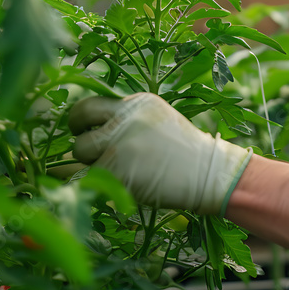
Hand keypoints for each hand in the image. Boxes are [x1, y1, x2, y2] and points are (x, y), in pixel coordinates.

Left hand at [68, 93, 252, 214]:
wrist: (209, 174)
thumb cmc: (185, 153)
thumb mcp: (157, 121)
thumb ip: (127, 120)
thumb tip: (89, 129)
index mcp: (136, 103)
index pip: (90, 105)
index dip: (80, 119)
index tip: (82, 129)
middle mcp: (125, 118)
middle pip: (80, 126)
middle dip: (81, 142)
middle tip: (88, 153)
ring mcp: (119, 143)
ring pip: (81, 153)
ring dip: (90, 164)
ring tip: (115, 171)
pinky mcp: (116, 170)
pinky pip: (88, 177)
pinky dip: (94, 183)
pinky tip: (114, 186)